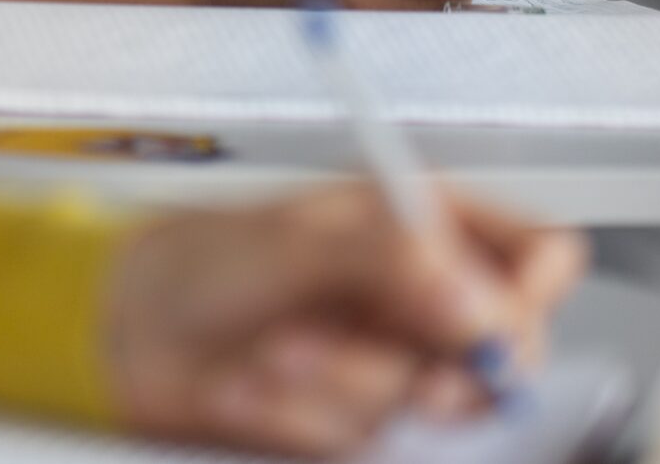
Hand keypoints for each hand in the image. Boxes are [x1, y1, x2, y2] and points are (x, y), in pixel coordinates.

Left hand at [104, 183, 585, 457]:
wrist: (126, 335)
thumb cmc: (195, 264)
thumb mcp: (290, 245)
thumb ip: (389, 263)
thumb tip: (476, 301)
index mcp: (415, 223)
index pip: (533, 255)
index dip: (529, 295)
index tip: (492, 326)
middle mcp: (414, 293)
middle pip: (502, 348)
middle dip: (439, 366)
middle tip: (395, 366)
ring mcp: (388, 358)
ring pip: (428, 401)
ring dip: (342, 384)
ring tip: (274, 352)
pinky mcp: (354, 415)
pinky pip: (366, 436)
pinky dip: (306, 417)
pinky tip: (256, 387)